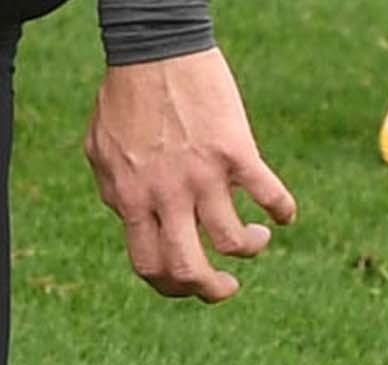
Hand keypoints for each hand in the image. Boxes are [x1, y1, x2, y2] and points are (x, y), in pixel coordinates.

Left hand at [84, 48, 296, 302]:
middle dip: (211, 290)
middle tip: (226, 287)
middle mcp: (166, 196)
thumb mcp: (101, 153)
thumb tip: (133, 221)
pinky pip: (269, 193)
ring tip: (256, 238)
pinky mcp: (236, 150)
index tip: (189, 282)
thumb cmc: (123, 97)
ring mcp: (202, 175)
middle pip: (189, 269)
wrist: (155, 50)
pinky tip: (285, 215)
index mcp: (132, 200)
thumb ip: (117, 193)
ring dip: (250, 248)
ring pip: (233, 240)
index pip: (150, 265)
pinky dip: (283, 210)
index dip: (171, 286)